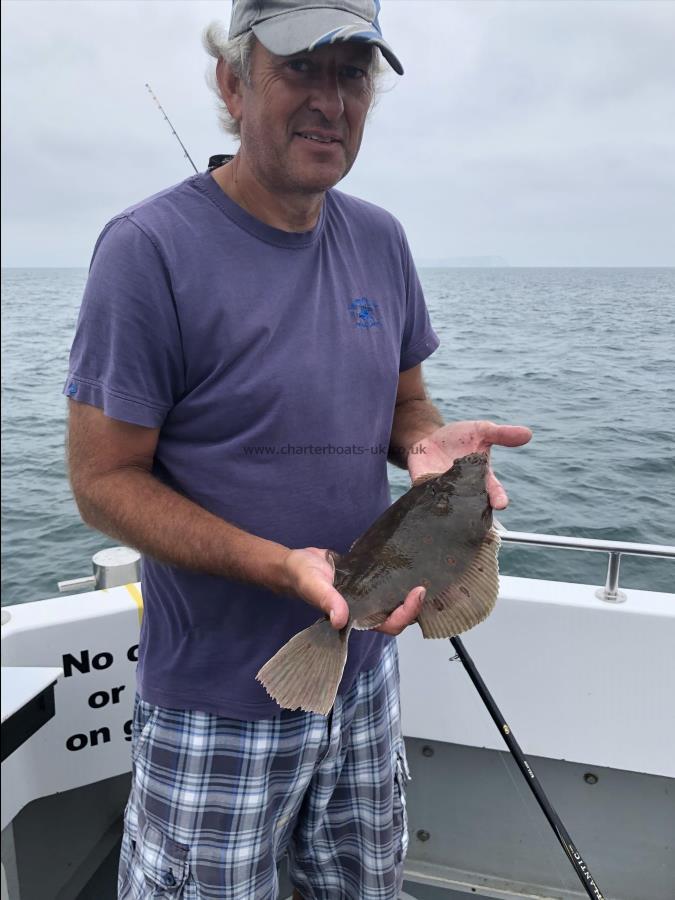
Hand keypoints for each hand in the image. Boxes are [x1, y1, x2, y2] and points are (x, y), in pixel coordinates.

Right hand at [283, 549, 426, 635]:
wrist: (297, 564)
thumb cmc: (302, 577)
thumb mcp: (313, 586)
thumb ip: (326, 600)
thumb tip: (340, 619)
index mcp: (356, 617)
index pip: (389, 625)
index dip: (406, 614)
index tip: (416, 593)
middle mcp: (367, 609)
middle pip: (400, 614)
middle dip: (416, 603)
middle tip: (426, 581)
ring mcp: (369, 595)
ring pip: (397, 598)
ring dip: (410, 590)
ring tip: (426, 571)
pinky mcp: (369, 579)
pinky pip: (389, 582)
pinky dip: (401, 576)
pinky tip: (411, 562)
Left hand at [408, 420, 531, 508]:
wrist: (428, 438)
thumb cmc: (459, 438)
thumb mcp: (482, 430)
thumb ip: (502, 434)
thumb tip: (528, 433)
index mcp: (481, 477)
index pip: (493, 491)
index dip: (498, 497)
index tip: (501, 504)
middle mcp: (464, 489)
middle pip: (473, 505)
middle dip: (476, 512)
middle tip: (479, 520)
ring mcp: (444, 491)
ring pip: (450, 505)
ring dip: (452, 507)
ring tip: (454, 510)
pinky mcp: (423, 489)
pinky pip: (425, 497)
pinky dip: (427, 498)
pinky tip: (428, 502)